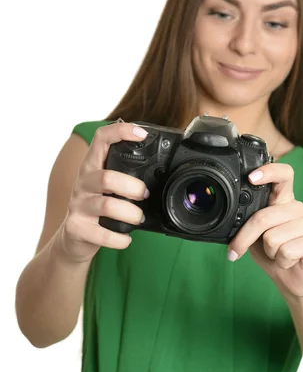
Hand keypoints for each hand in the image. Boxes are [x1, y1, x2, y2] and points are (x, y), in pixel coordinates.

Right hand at [57, 122, 149, 263]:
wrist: (73, 239)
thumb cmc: (98, 209)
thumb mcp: (108, 188)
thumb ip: (125, 176)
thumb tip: (161, 171)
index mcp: (92, 168)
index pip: (100, 139)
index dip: (120, 132)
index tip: (142, 134)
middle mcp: (82, 183)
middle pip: (107, 177)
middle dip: (132, 187)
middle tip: (144, 194)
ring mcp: (77, 206)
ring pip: (107, 205)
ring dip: (131, 213)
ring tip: (138, 218)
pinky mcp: (76, 228)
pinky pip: (102, 234)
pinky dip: (120, 238)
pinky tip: (126, 238)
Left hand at [227, 163, 302, 299]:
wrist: (293, 280)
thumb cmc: (272, 253)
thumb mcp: (254, 235)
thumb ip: (248, 221)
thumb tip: (230, 217)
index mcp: (282, 200)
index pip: (283, 175)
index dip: (269, 171)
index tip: (251, 178)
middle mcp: (297, 208)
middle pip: (264, 216)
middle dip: (245, 237)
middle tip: (238, 250)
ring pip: (273, 237)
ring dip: (269, 252)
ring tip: (276, 253)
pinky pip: (286, 251)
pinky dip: (280, 261)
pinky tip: (288, 261)